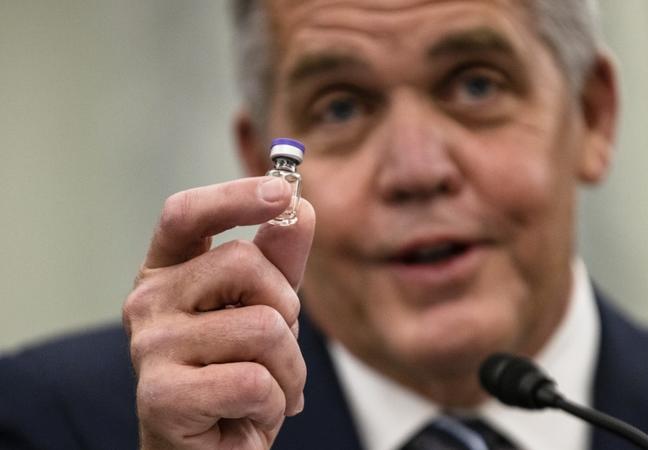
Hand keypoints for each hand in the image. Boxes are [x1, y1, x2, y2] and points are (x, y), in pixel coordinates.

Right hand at [123, 176, 314, 449]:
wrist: (213, 449)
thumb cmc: (236, 374)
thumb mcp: (265, 307)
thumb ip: (279, 258)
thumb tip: (300, 208)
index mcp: (169, 272)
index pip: (186, 214)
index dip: (233, 196)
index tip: (282, 189)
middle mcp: (148, 301)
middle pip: (242, 263)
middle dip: (285, 308)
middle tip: (276, 345)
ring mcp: (149, 347)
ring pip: (261, 326)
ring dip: (289, 366)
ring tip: (268, 387)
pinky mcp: (160, 395)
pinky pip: (253, 380)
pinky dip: (274, 402)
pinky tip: (252, 414)